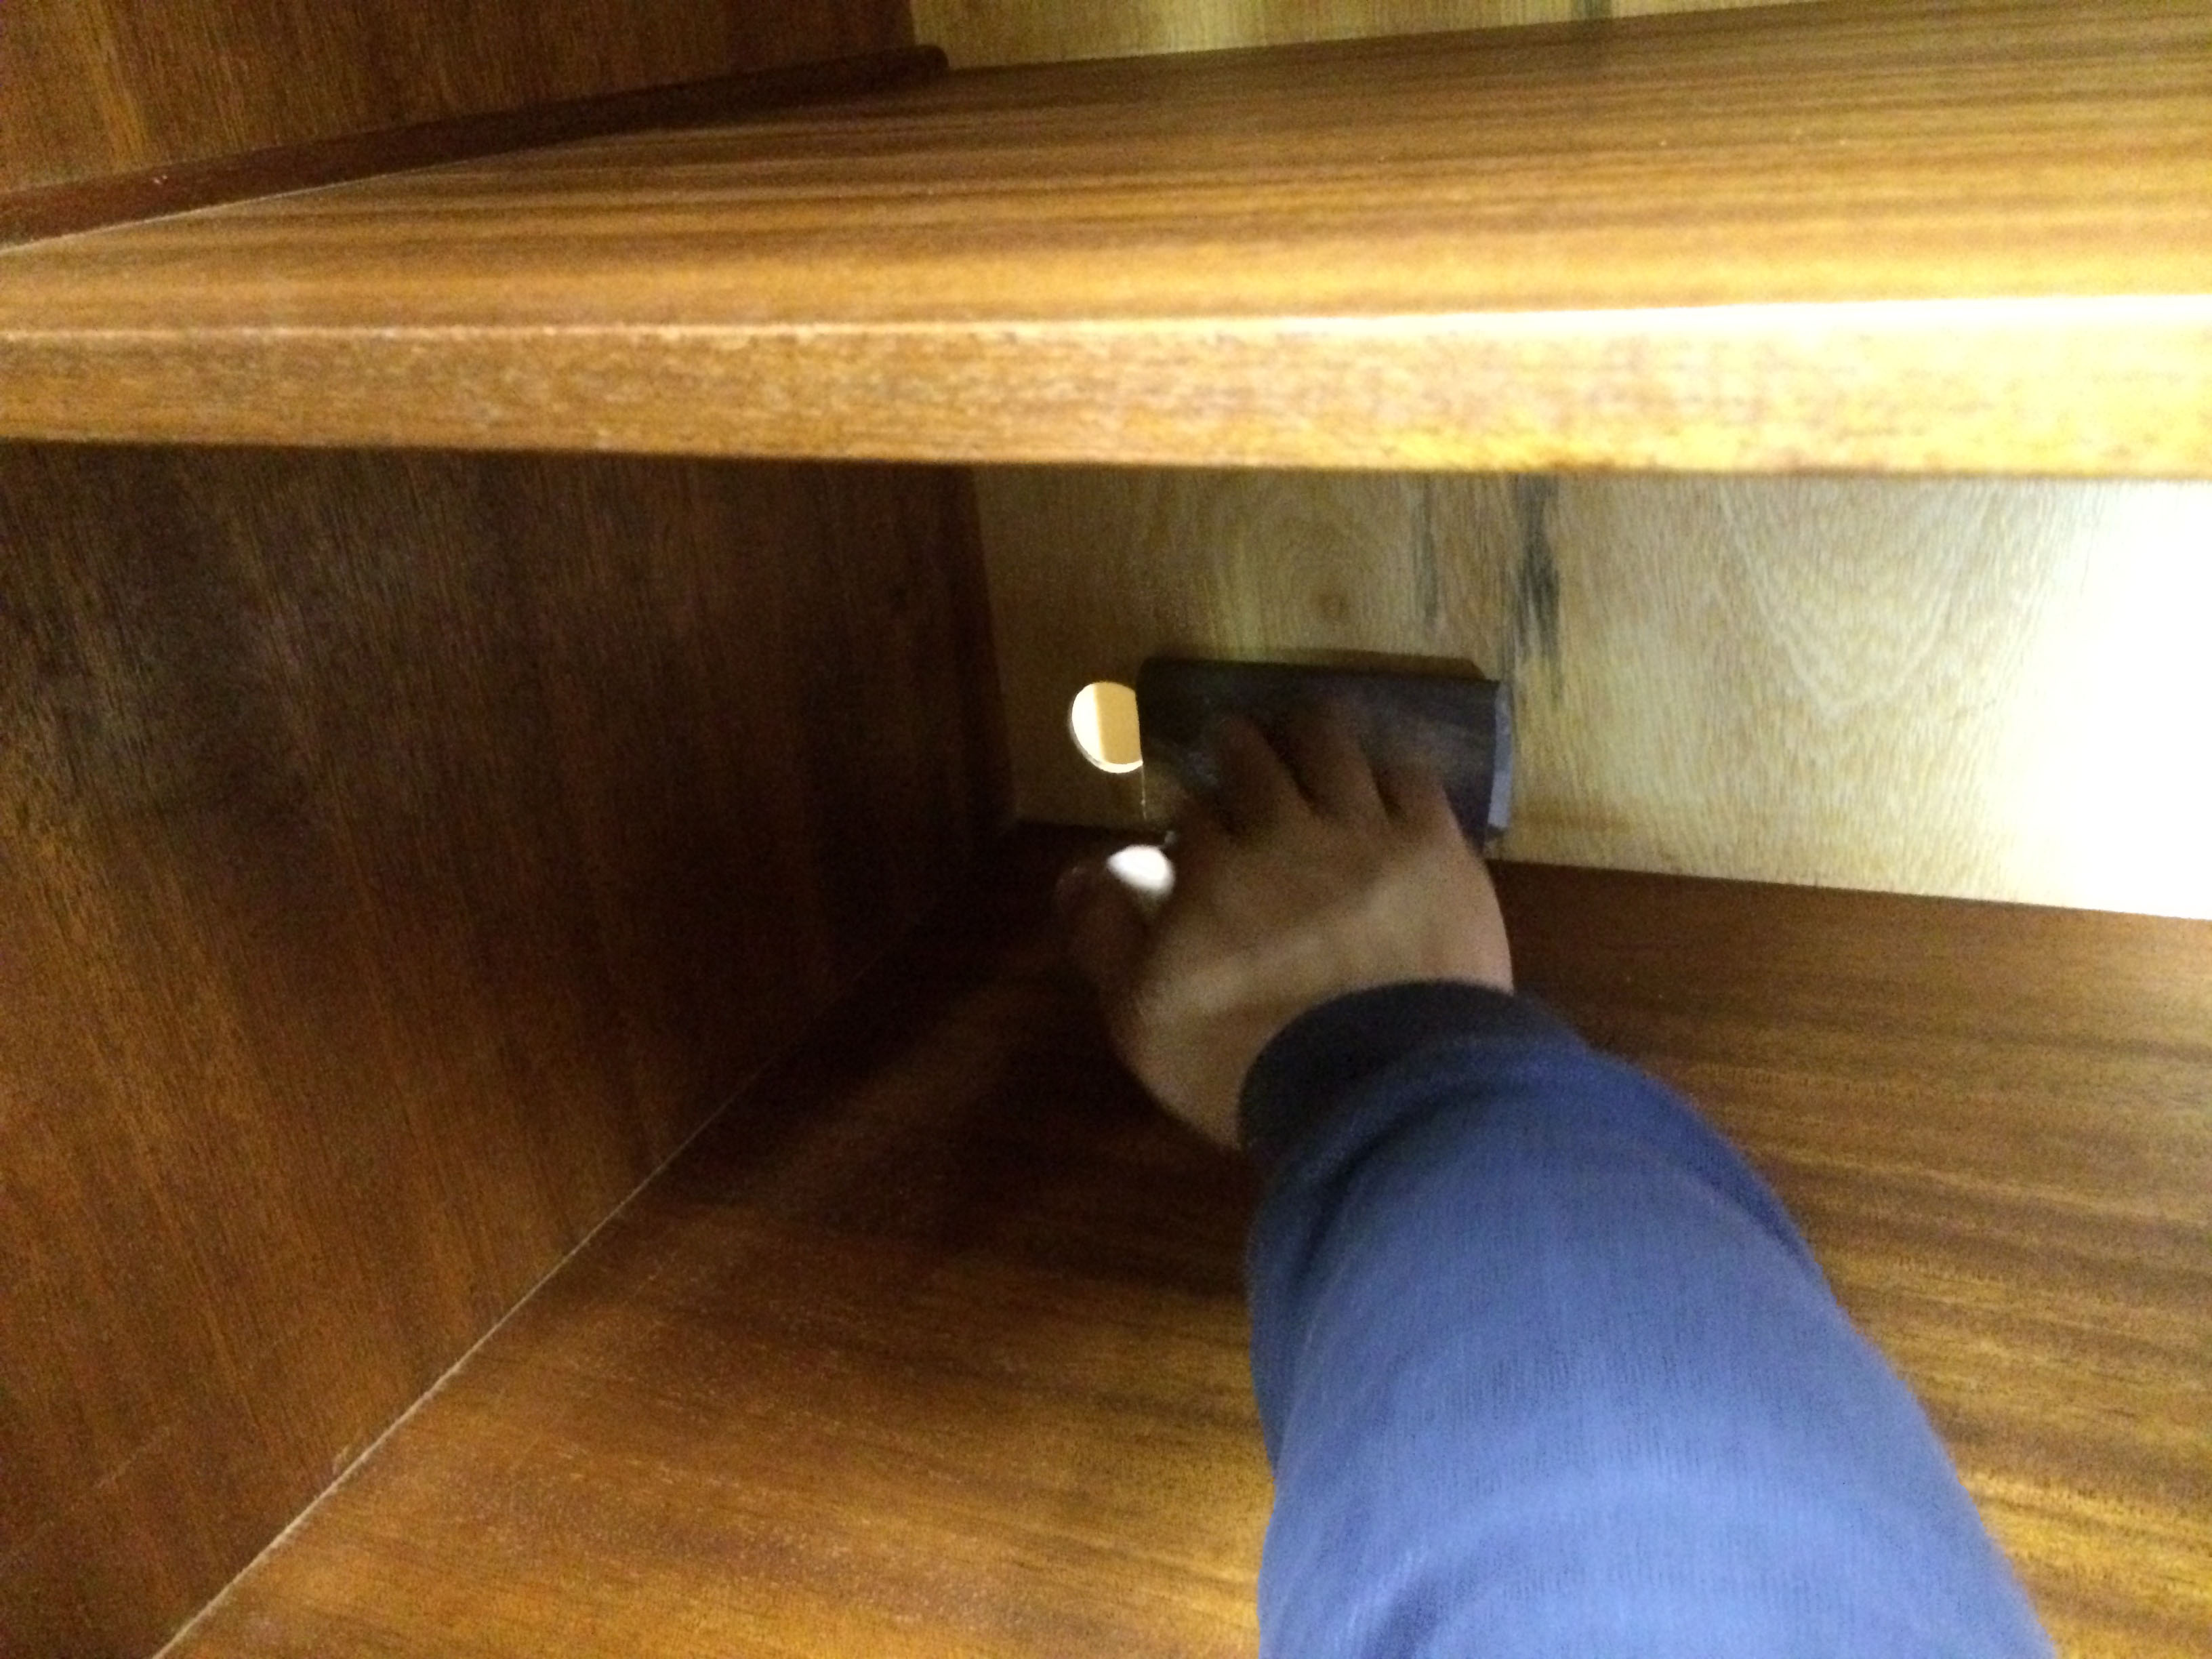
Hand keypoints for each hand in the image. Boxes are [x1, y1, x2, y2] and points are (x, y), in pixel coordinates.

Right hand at [1058, 707, 1512, 1145]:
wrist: (1384, 1090)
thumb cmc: (1248, 1065)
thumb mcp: (1143, 1019)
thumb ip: (1104, 938)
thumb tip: (1077, 872)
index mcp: (1213, 867)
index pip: (1190, 813)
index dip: (1185, 810)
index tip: (1188, 819)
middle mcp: (1285, 830)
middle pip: (1252, 759)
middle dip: (1235, 746)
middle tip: (1232, 743)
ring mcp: (1368, 833)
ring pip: (1330, 747)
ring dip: (1307, 735)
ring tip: (1300, 734)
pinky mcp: (1438, 850)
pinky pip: (1410, 778)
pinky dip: (1386, 771)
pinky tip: (1381, 780)